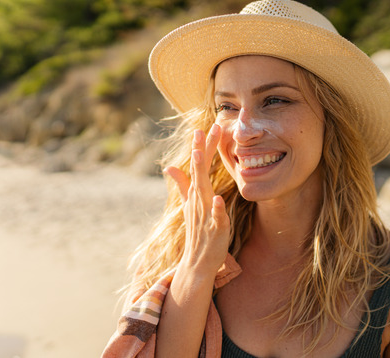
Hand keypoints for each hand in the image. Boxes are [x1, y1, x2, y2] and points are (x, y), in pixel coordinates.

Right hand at [163, 123, 229, 275]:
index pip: (198, 166)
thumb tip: (170, 167)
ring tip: (201, 156)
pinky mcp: (215, 228)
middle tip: (201, 130)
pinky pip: (215, 217)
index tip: (203, 126)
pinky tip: (219, 199)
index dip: (201, 147)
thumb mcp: (189, 205)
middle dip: (200, 151)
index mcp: (196, 194)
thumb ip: (182, 185)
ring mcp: (205, 214)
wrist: (197, 262)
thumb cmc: (197, 232)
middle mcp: (198, 201)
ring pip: (203, 191)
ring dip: (201, 174)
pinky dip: (216, 209)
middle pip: (199, 172)